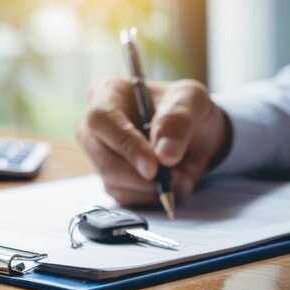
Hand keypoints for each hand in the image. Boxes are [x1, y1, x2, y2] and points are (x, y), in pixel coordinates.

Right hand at [77, 77, 230, 205]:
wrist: (195, 132)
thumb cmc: (185, 107)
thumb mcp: (191, 100)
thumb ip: (178, 121)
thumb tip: (164, 155)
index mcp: (106, 92)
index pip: (101, 119)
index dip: (125, 144)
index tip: (153, 166)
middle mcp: (93, 124)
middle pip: (101, 156)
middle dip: (138, 175)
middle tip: (172, 179)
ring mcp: (98, 153)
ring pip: (111, 180)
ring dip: (149, 188)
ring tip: (181, 178)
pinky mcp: (109, 177)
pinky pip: (122, 195)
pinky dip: (149, 196)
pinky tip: (170, 185)